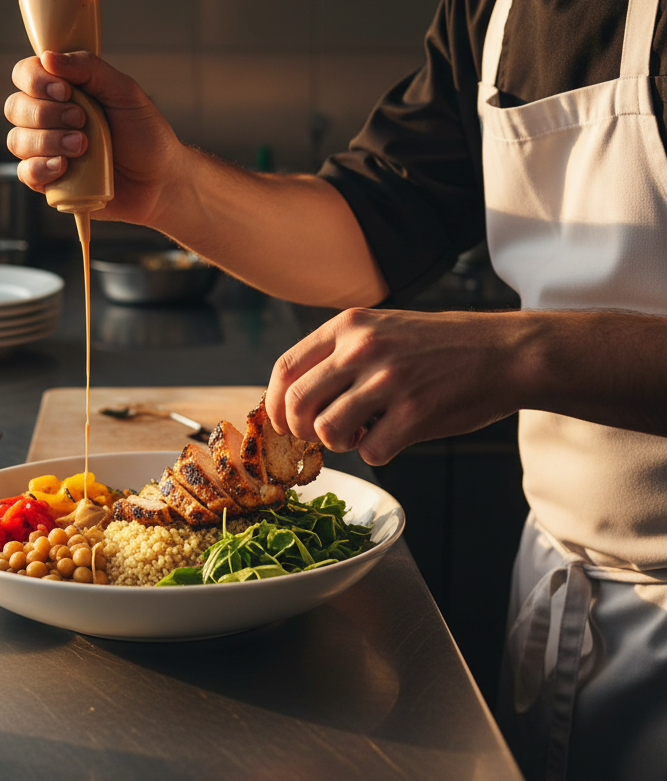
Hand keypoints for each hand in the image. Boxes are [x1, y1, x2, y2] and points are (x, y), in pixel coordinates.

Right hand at [5, 50, 183, 224]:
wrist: (160, 180)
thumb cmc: (145, 135)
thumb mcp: (124, 92)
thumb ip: (89, 68)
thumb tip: (48, 56)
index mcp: (63, 91)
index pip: (25, 74)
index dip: (36, 80)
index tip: (64, 90)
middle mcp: (49, 118)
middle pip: (15, 107)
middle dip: (46, 113)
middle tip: (82, 121)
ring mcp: (46, 151)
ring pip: (17, 140)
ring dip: (48, 141)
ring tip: (83, 147)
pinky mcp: (50, 181)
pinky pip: (25, 173)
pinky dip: (40, 168)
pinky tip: (64, 167)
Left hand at [265, 308, 527, 465]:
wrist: (506, 351)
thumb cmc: (442, 346)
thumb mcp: (383, 327)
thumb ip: (340, 353)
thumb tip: (297, 398)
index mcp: (349, 325)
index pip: (284, 369)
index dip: (273, 404)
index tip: (281, 423)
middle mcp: (362, 348)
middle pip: (295, 404)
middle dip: (300, 431)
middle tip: (321, 437)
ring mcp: (388, 379)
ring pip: (326, 431)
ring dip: (338, 445)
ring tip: (361, 435)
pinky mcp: (415, 411)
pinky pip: (371, 452)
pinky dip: (376, 455)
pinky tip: (393, 439)